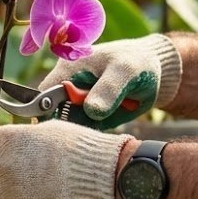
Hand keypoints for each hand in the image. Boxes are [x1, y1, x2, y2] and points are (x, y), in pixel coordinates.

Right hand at [40, 35, 182, 127]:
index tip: (58, 129)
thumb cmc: (136, 63)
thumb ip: (108, 89)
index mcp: (68, 69)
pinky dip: (91, 136)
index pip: (43, 94)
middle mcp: (69, 88)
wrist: (154, 71)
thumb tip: (91, 110)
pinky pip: (84, 132)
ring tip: (103, 127)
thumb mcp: (125, 71)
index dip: (44, 111)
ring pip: (68, 126)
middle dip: (66, 126)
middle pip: (53, 114)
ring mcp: (79, 104)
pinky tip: (106, 131)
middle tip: (89, 130)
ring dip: (81, 133)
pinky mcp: (91, 117)